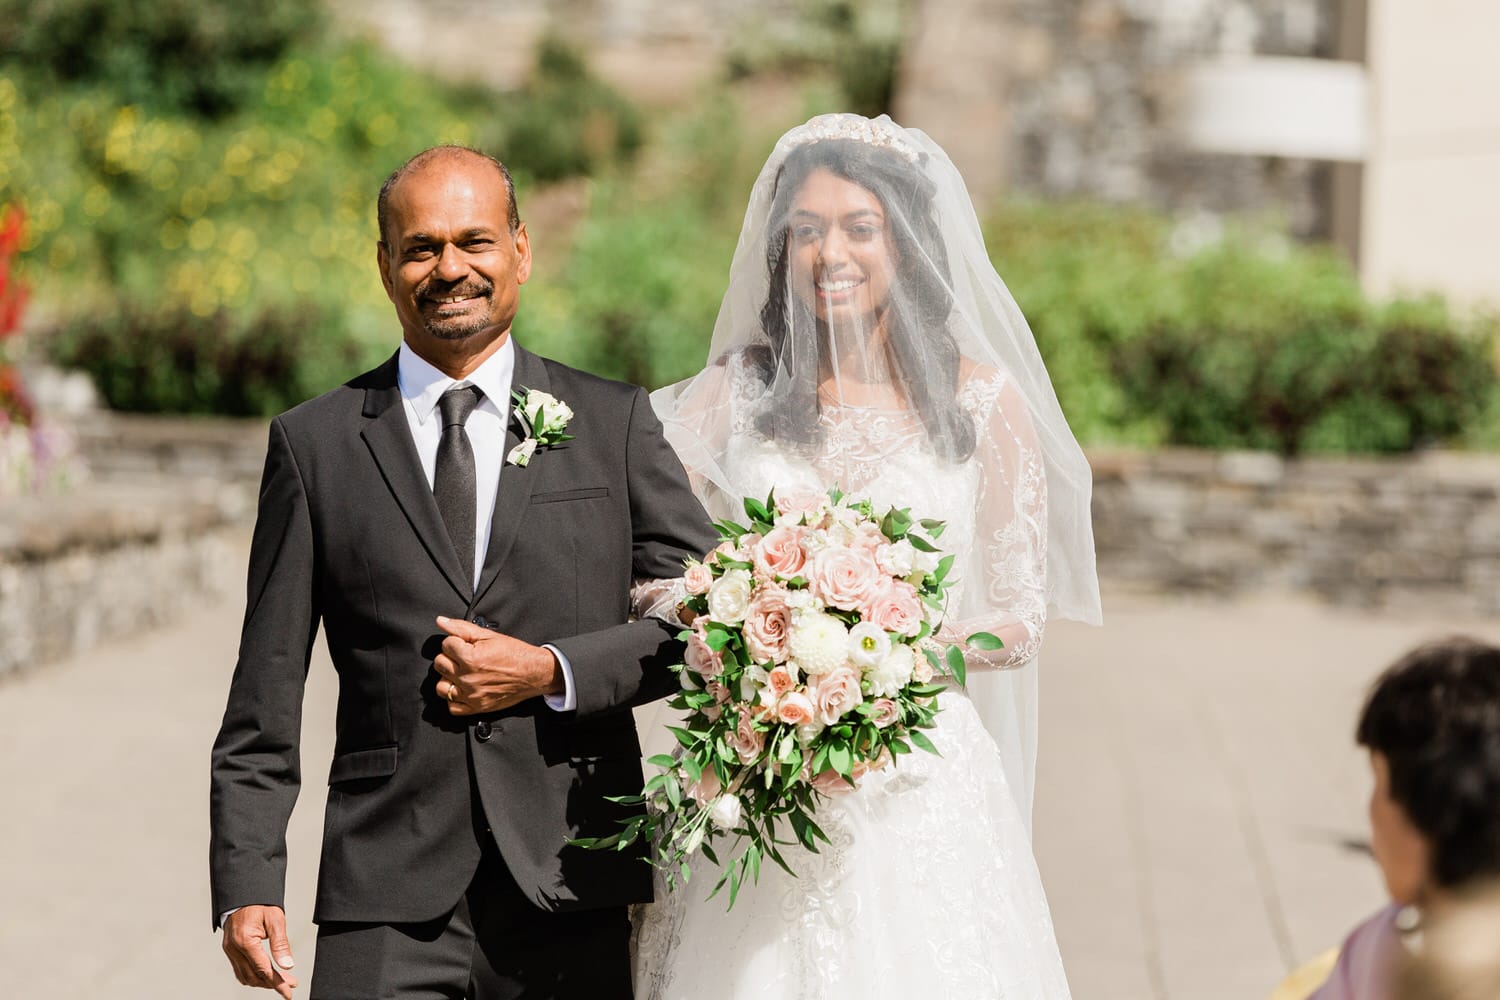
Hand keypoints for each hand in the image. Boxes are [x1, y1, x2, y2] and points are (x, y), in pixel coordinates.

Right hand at [222, 905, 297, 998]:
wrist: (243, 892)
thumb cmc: (261, 903)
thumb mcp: (276, 919)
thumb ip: (281, 944)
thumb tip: (288, 966)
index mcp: (245, 941)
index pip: (263, 969)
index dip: (277, 983)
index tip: (290, 992)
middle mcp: (234, 948)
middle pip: (254, 976)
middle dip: (273, 983)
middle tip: (290, 985)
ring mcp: (229, 949)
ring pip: (245, 976)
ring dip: (262, 982)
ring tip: (280, 981)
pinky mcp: (229, 949)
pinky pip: (239, 969)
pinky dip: (252, 975)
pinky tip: (264, 975)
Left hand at [433, 616, 563, 714]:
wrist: (533, 673)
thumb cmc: (514, 654)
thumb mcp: (489, 636)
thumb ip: (461, 628)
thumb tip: (441, 621)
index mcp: (470, 658)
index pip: (445, 645)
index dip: (456, 641)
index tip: (466, 644)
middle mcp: (468, 678)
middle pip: (440, 664)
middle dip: (450, 657)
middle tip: (465, 657)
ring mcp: (471, 695)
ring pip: (441, 687)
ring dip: (449, 678)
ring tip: (461, 673)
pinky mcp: (476, 707)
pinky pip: (452, 707)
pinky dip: (455, 698)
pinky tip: (464, 689)